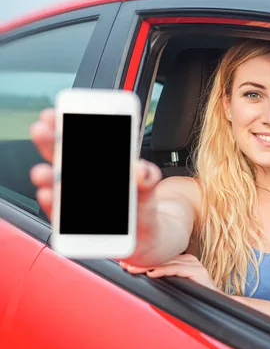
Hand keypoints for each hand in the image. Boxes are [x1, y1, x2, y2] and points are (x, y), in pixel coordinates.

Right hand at [29, 108, 162, 241]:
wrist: (147, 234)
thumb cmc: (141, 202)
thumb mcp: (148, 184)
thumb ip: (148, 175)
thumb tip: (140, 169)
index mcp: (97, 162)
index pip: (75, 139)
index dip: (63, 125)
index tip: (54, 114)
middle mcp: (81, 179)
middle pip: (60, 158)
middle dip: (49, 144)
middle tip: (42, 132)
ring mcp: (76, 200)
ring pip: (55, 185)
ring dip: (47, 177)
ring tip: (45, 172)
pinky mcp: (76, 224)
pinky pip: (60, 215)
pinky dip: (54, 205)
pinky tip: (50, 195)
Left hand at [120, 254, 220, 292]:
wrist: (216, 306)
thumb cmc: (194, 298)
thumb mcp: (175, 286)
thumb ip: (164, 279)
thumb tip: (144, 278)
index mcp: (184, 261)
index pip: (160, 257)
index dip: (143, 260)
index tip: (127, 263)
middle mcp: (189, 260)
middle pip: (162, 258)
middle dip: (142, 262)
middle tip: (125, 265)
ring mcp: (194, 264)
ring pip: (167, 262)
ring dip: (148, 266)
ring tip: (133, 269)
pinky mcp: (198, 271)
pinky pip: (176, 269)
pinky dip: (162, 271)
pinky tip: (151, 273)